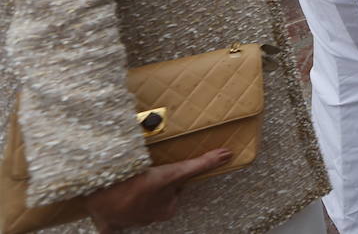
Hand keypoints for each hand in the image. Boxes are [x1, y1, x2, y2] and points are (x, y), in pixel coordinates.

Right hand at [86, 147, 230, 232]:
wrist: (106, 193)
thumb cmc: (143, 185)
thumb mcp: (176, 172)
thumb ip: (202, 165)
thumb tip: (228, 154)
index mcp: (165, 210)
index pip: (174, 190)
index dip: (170, 177)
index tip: (163, 168)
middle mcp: (148, 219)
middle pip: (155, 198)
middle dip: (152, 186)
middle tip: (145, 171)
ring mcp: (127, 222)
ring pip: (134, 207)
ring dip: (131, 195)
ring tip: (127, 180)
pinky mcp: (107, 222)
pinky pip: (110, 228)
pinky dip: (111, 223)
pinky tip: (109, 215)